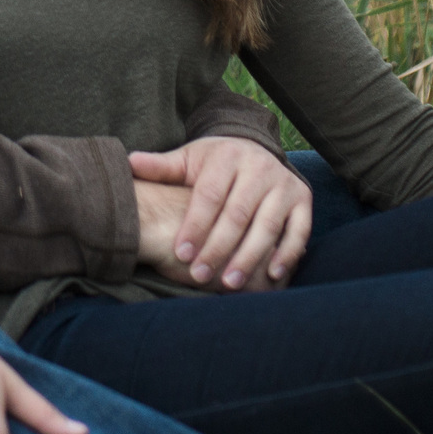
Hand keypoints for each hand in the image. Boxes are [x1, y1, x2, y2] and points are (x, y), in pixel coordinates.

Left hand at [126, 136, 311, 290]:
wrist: (255, 149)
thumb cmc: (214, 164)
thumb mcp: (189, 160)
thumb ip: (162, 167)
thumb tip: (129, 163)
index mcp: (228, 157)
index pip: (209, 195)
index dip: (195, 225)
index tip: (181, 253)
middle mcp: (259, 167)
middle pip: (237, 214)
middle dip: (218, 248)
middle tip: (200, 276)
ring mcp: (284, 184)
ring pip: (267, 225)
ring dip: (249, 257)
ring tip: (230, 284)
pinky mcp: (303, 199)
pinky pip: (300, 229)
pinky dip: (288, 253)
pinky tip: (272, 275)